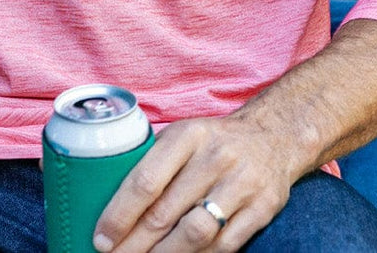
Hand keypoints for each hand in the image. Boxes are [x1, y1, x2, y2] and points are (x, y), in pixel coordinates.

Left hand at [91, 113, 301, 252]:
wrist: (275, 136)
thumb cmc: (213, 140)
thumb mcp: (183, 134)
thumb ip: (152, 160)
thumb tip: (106, 198)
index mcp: (188, 135)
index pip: (145, 181)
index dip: (120, 215)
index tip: (102, 238)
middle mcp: (216, 157)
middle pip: (166, 213)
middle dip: (134, 243)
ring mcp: (242, 183)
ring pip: (195, 233)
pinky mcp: (263, 208)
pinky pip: (224, 245)